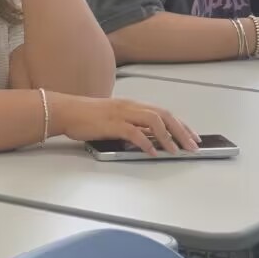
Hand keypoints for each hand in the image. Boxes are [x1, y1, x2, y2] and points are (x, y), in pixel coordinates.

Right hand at [50, 93, 200, 155]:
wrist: (65, 111)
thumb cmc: (86, 116)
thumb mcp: (115, 120)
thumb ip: (133, 127)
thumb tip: (151, 139)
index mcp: (132, 105)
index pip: (163, 112)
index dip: (181, 125)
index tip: (192, 137)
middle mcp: (130, 106)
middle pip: (164, 115)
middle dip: (181, 131)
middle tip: (193, 146)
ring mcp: (121, 114)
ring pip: (153, 121)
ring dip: (168, 137)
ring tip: (176, 150)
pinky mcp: (111, 124)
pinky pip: (133, 132)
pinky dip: (146, 142)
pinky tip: (152, 152)